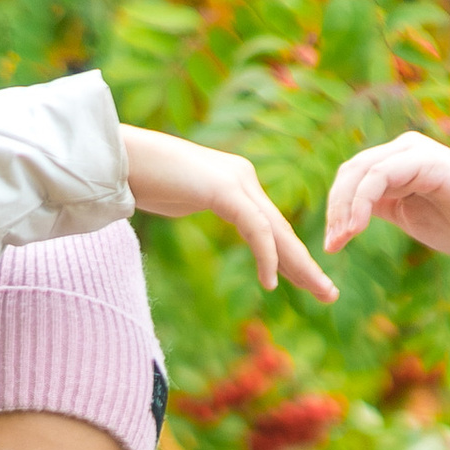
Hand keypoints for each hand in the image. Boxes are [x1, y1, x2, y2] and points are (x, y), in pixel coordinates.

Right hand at [122, 124, 334, 300]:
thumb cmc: (142, 176)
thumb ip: (200, 203)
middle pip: (282, 230)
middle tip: (329, 293)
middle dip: (306, 265)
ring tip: (319, 292)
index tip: (306, 281)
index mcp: (237, 182)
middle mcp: (244, 179)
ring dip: (300, 265)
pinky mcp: (224, 189)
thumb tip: (195, 208)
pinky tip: (272, 282)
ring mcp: (236, 181)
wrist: (120, 156)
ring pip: (277, 231)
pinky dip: (266, 256)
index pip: (271, 226)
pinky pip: (255, 228)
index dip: (290, 256)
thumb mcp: (182, 197)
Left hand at [323, 131, 449, 264]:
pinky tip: (357, 228)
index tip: (333, 245)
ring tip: (342, 240)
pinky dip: (361, 202)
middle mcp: (404, 150)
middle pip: (350, 171)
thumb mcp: (409, 217)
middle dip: (335, 209)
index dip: (336, 209)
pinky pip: (379, 175)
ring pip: (360, 171)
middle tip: (332, 245)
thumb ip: (382, 206)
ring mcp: (414, 151)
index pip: (353, 177)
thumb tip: (347, 216)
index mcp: (398, 163)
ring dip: (344, 208)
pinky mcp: (425, 159)